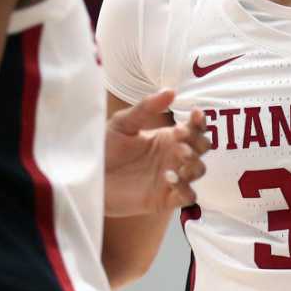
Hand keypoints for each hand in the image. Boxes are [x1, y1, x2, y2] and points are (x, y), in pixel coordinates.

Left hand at [105, 90, 208, 215]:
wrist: (88, 177)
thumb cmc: (103, 148)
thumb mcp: (123, 124)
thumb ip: (146, 108)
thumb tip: (171, 91)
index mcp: (166, 138)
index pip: (194, 128)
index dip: (199, 121)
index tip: (194, 114)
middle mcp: (172, 157)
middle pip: (202, 148)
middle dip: (197, 143)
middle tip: (179, 141)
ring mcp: (171, 178)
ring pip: (199, 171)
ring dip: (193, 164)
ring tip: (176, 161)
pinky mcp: (164, 199)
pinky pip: (188, 196)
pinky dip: (186, 189)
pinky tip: (170, 180)